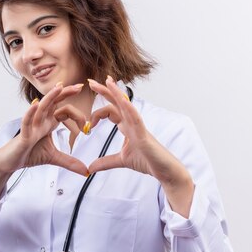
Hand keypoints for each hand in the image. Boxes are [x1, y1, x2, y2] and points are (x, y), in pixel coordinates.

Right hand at [0, 82, 88, 176]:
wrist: (10, 162)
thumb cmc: (29, 154)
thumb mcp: (53, 158)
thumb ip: (70, 162)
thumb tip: (86, 171)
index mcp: (48, 123)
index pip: (64, 111)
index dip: (77, 114)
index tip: (88, 125)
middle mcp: (40, 121)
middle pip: (54, 102)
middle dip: (66, 93)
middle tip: (79, 86)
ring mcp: (32, 126)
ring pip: (41, 108)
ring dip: (50, 97)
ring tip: (59, 87)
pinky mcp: (24, 135)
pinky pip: (26, 121)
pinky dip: (31, 112)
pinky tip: (36, 104)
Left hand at [87, 77, 193, 215]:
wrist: (164, 170)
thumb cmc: (147, 161)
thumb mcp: (121, 161)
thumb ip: (105, 162)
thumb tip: (90, 168)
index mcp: (126, 126)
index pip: (111, 111)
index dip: (98, 110)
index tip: (87, 120)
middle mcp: (132, 122)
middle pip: (117, 102)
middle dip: (104, 91)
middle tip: (90, 82)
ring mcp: (139, 126)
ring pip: (127, 105)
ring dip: (116, 92)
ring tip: (107, 81)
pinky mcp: (144, 135)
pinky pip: (136, 118)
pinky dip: (129, 108)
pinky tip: (122, 100)